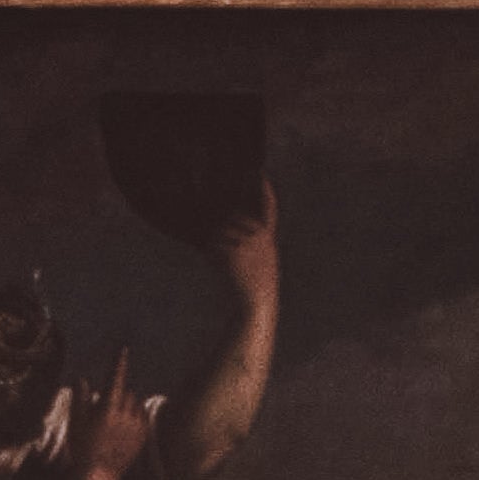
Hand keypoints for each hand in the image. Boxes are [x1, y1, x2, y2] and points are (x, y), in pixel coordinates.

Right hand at [81, 349, 155, 479]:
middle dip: (118, 393)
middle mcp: (125, 415)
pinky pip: (142, 417)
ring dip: (128, 404)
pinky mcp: (142, 437)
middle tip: (106, 408)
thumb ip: (80, 398)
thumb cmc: (83, 447)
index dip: (119, 363)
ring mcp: (136, 427)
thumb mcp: (77, 421)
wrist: (100, 474)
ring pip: (136, 403)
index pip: (115, 379)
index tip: (123, 350)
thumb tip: (82, 379)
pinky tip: (125, 426)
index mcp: (108, 409)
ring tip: (115, 419)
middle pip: (127, 391)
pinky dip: (135, 415)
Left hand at [203, 175, 279, 304]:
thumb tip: (223, 227)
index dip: (264, 188)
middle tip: (229, 257)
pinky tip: (219, 268)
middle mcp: (257, 234)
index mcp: (268, 236)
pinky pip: (212, 245)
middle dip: (225, 231)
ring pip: (219, 231)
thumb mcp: (262, 262)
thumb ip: (250, 242)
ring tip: (226, 266)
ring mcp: (243, 240)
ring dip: (216, 246)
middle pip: (232, 218)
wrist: (255, 306)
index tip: (259, 173)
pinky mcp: (229, 248)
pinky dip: (211, 256)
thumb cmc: (257, 289)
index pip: (268, 206)